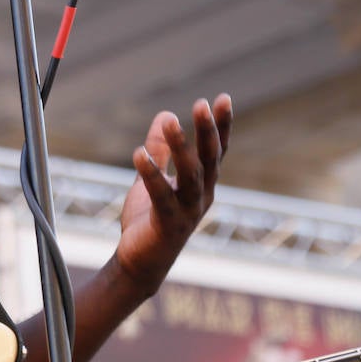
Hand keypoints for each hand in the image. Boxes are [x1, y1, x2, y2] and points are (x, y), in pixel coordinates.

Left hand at [114, 93, 231, 292]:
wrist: (140, 263)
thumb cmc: (151, 220)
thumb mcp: (155, 178)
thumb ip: (161, 150)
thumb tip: (165, 114)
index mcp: (202, 185)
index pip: (215, 151)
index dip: (221, 126)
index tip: (222, 98)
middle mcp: (201, 197)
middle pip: (209, 160)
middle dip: (208, 131)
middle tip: (203, 103)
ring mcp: (187, 212)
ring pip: (190, 175)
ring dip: (180, 147)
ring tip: (171, 121)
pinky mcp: (168, 224)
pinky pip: (161, 196)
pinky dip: (151, 174)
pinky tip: (138, 153)